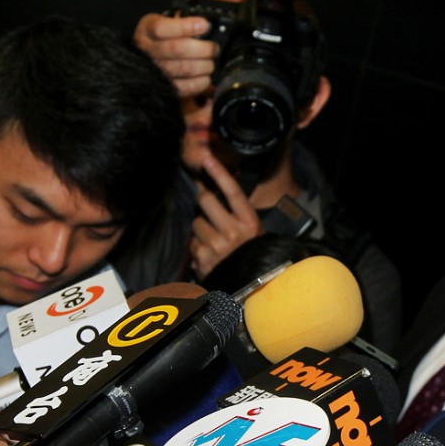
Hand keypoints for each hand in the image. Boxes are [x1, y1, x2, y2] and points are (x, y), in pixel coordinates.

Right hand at [133, 13, 218, 96]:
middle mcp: (149, 50)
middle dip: (203, 48)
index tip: (204, 25)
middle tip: (214, 48)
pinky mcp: (167, 87)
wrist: (150, 57)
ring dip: (205, 64)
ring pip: (185, 68)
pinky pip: (187, 86)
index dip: (185, 27)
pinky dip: (202, 81)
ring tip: (211, 60)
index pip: (161, 28)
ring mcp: (157, 71)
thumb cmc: (163, 36)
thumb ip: (182, 19)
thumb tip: (205, 24)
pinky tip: (206, 74)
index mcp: (147, 30)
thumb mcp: (166, 20)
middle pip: (177, 49)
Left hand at [190, 153, 264, 279]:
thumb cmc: (252, 254)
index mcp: (250, 223)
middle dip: (204, 203)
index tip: (206, 157)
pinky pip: (192, 243)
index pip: (233, 192)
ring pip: (196, 222)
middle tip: (209, 211)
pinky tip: (209, 255)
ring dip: (201, 229)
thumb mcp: (253, 232)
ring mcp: (217, 247)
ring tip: (214, 241)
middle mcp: (233, 233)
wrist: (252, 288)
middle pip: (206, 201)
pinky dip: (197, 247)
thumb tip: (213, 191)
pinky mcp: (203, 259)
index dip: (219, 172)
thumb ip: (237, 213)